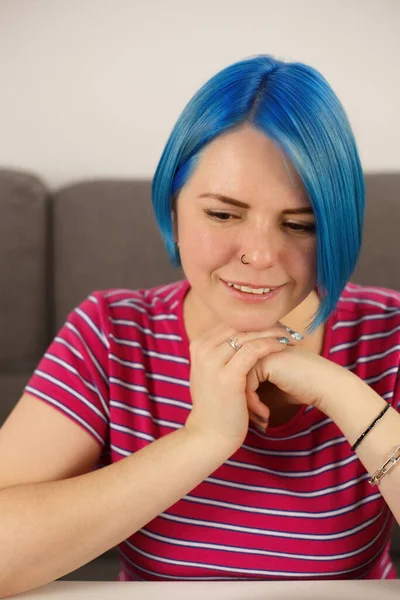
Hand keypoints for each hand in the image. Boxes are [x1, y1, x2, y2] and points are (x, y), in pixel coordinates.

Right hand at [184, 321, 302, 449]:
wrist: (209, 435)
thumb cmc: (215, 405)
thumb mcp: (210, 372)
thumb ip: (219, 353)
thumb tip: (237, 338)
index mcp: (198, 345)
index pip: (230, 322)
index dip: (254, 321)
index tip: (275, 323)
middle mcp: (202, 349)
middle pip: (239, 325)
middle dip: (265, 324)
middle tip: (287, 327)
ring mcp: (212, 361)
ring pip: (248, 335)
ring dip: (272, 333)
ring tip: (290, 335)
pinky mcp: (227, 376)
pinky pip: (253, 351)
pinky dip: (270, 345)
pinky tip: (284, 347)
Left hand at [247, 344, 352, 415]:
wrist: (325, 385)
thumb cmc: (304, 388)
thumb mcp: (276, 386)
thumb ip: (259, 385)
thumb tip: (241, 401)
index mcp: (260, 352)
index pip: (239, 374)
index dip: (244, 397)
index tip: (252, 417)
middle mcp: (258, 348)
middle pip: (236, 377)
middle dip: (243, 402)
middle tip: (253, 421)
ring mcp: (260, 351)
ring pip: (238, 380)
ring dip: (248, 404)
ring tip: (260, 419)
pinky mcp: (264, 360)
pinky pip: (247, 383)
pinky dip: (253, 402)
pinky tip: (265, 414)